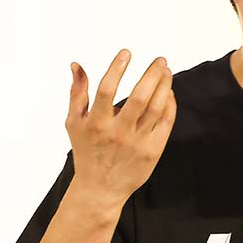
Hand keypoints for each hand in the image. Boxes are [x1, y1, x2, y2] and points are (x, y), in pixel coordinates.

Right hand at [65, 49, 176, 207]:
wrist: (101, 188)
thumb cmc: (86, 152)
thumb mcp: (74, 123)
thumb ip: (77, 93)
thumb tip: (76, 65)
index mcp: (96, 123)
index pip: (107, 89)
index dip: (117, 68)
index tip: (127, 53)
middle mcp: (118, 132)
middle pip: (139, 97)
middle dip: (152, 74)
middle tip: (160, 60)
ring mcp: (137, 142)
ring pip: (156, 108)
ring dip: (164, 86)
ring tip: (166, 71)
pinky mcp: (152, 150)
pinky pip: (165, 122)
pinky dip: (169, 105)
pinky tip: (168, 92)